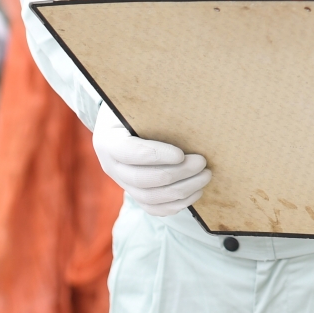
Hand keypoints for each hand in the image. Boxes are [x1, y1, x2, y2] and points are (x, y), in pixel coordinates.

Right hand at [92, 112, 210, 217]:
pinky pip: (153, 208)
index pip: (129, 153)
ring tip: (205, 176)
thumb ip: (152, 108)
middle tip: (202, 163)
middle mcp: (110, 166)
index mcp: (108, 140)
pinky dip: (175, 205)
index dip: (156, 155)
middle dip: (177, 174)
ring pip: (150, 197)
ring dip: (181, 190)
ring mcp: (121, 182)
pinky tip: (195, 192)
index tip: (181, 154)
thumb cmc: (135, 109)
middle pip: (143, 180)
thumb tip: (186, 105)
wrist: (121, 124)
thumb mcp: (136, 104)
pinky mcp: (134, 193)